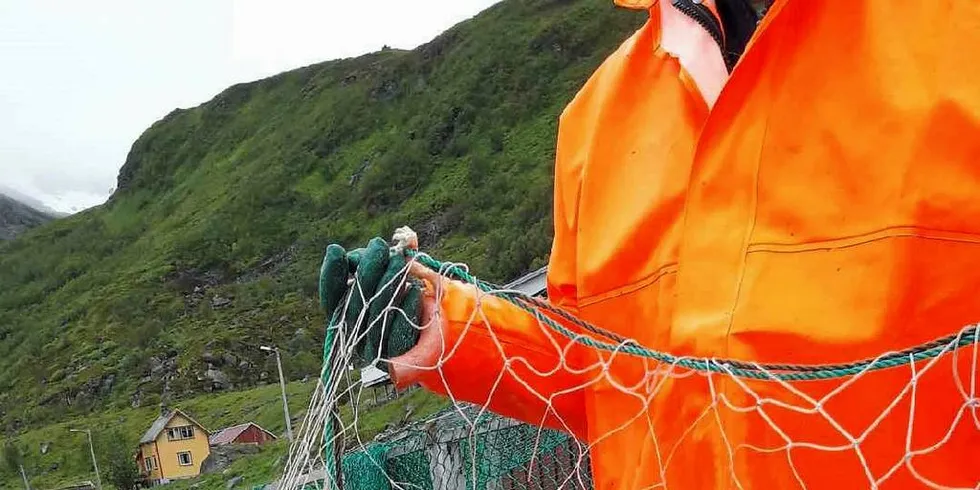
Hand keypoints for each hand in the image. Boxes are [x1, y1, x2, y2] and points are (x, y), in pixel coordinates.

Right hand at [318, 236, 424, 370]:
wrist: (436, 335)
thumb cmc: (408, 300)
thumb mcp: (394, 278)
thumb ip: (385, 261)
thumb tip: (398, 238)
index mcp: (345, 315)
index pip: (331, 296)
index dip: (332, 274)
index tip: (337, 250)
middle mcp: (355, 334)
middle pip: (355, 304)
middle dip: (368, 271)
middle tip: (379, 246)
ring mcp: (374, 350)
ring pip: (377, 317)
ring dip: (389, 285)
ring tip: (400, 260)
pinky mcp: (397, 360)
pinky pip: (400, 336)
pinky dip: (408, 310)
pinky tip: (415, 291)